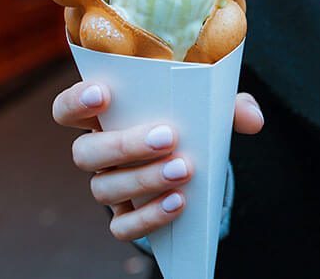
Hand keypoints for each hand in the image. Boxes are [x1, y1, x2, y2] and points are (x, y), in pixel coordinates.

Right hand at [53, 81, 263, 240]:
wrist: (199, 165)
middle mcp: (99, 152)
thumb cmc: (193, 124)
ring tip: (184, 170)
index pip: (68, 108)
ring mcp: (109, 186)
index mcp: (107, 116)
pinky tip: (179, 203)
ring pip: (103, 188)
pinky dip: (149, 217)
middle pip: (84, 152)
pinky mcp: (126, 216)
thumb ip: (231, 105)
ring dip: (143, 180)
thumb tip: (252, 118)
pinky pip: (123, 226)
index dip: (76, 101)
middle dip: (123, 145)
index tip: (103, 93)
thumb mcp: (212, 108)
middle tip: (167, 136)